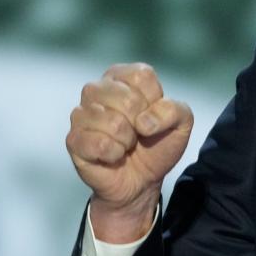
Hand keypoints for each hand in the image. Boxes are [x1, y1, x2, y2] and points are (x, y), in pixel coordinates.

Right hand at [66, 63, 192, 242]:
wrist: (142, 179)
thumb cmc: (157, 144)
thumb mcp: (181, 123)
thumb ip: (174, 110)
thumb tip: (144, 121)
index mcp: (122, 77)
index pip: (141, 76)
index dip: (154, 101)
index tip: (151, 115)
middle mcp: (97, 89)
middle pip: (127, 99)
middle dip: (141, 123)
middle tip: (138, 133)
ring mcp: (81, 114)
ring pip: (112, 122)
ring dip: (128, 140)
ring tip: (126, 144)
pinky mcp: (74, 139)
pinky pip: (98, 143)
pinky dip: (114, 154)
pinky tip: (113, 155)